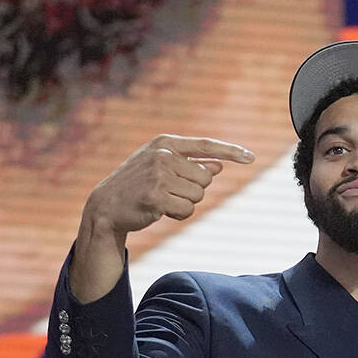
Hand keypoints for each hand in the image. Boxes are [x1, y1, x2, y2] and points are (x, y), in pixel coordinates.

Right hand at [71, 135, 253, 301]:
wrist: (106, 205)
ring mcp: (158, 175)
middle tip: (168, 191)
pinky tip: (160, 210)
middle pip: (206, 179)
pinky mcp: (156, 197)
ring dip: (185, 203)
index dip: (231, 151)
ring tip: (162, 200)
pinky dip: (179, 214)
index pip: (206, 145)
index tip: (251, 157)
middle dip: (193, 190)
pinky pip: (188, 210)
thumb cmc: (138, 184)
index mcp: (165, 143)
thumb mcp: (163, 167)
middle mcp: (162, 155)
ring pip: (198, 196)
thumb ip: (190, 164)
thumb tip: (219, 166)